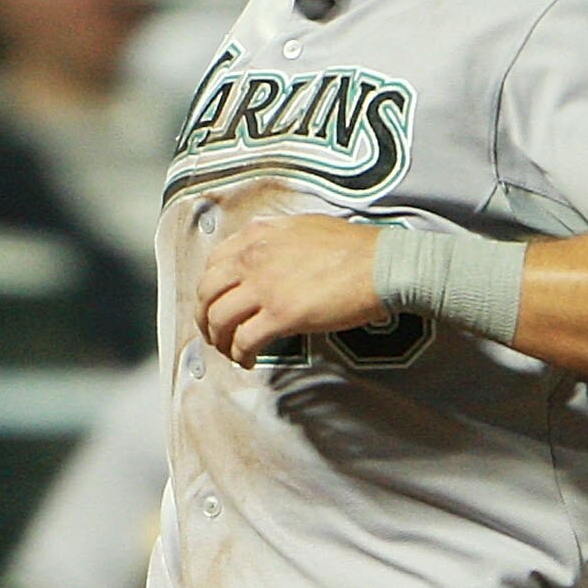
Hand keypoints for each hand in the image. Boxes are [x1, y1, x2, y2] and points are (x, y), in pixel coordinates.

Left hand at [195, 210, 384, 366]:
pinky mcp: (281, 315)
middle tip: (214, 334)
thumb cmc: (355, 247)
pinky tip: (249, 361)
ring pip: (220, 319)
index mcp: (258, 235)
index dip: (209, 289)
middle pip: (208, 292)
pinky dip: (240, 355)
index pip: (214, 262)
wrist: (382, 264)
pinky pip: (244, 341)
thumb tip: (267, 250)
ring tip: (230, 351)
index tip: (216, 303)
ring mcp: (265, 286)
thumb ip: (276, 237)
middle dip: (205, 317)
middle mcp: (254, 257)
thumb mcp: (304, 226)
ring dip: (219, 340)